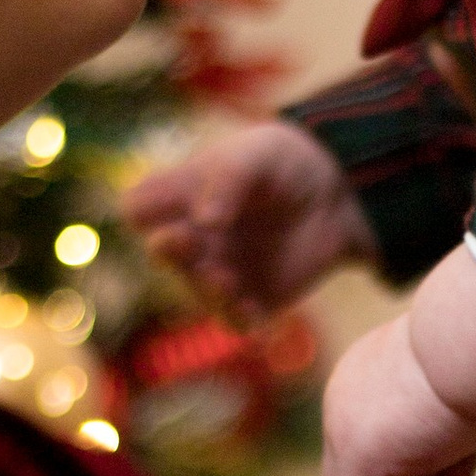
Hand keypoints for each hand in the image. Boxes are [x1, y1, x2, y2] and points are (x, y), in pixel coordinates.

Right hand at [125, 121, 371, 319]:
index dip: (141, 210)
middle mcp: (193, 239)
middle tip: (184, 240)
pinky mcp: (252, 300)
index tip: (152, 205)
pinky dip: (238, 316)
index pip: (139, 209)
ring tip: (224, 278)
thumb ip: (228, 180)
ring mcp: (219, 271)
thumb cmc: (284, 164)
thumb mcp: (257, 155)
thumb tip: (205, 222)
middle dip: (170, 251)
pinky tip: (249, 307)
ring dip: (206, 287)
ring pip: (198, 291)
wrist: (336, 192)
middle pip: (164, 253)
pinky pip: (235, 319)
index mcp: (179, 198)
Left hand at [322, 313, 475, 475]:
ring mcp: (345, 431)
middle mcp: (347, 397)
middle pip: (372, 460)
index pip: (380, 429)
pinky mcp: (356, 462)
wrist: (473, 346)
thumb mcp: (459, 390)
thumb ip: (443, 420)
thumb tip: (453, 455)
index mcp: (367, 370)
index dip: (411, 463)